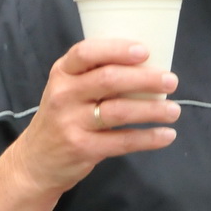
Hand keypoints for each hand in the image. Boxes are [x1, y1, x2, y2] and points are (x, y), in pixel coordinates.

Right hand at [0, 39, 179, 210]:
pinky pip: (122, 141)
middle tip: (171, 81)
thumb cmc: (62, 117)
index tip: (145, 51)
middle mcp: (64, 95)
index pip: (87, 52)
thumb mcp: (67, 89)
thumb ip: (95, 76)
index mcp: (63, 72)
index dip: (117, 49)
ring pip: (119, 111)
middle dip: (145, 79)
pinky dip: (148, 138)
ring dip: (152, 110)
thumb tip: (149, 66)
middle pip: (109, 80)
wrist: (35, 161)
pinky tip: (166, 135)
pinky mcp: (82, 148)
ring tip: (174, 110)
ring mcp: (72, 123)